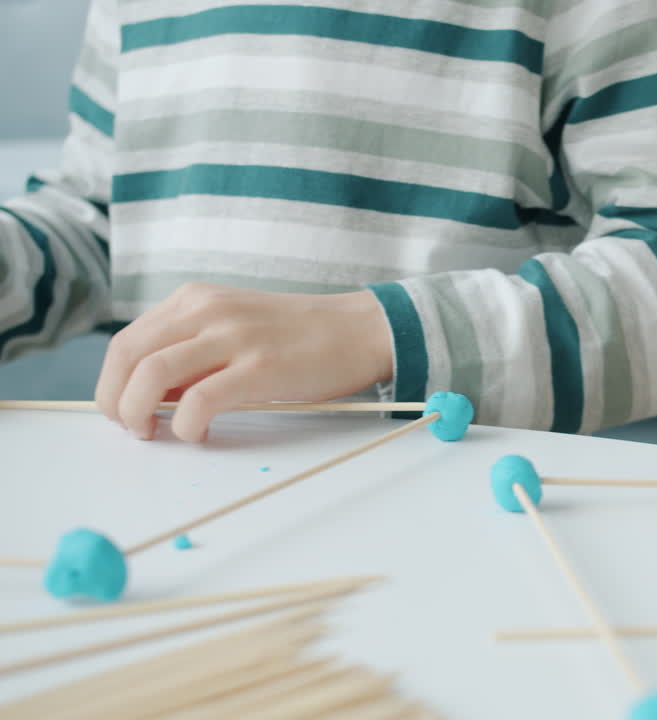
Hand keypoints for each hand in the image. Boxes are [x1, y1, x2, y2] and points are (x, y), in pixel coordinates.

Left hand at [95, 283, 392, 441]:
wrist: (359, 330)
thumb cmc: (299, 337)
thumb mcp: (234, 328)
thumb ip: (192, 353)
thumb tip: (151, 395)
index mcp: (196, 300)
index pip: (127, 342)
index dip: (112, 383)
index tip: (124, 410)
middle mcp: (207, 310)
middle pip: (127, 356)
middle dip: (116, 401)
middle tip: (134, 429)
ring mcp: (234, 336)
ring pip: (151, 376)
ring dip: (139, 414)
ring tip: (157, 433)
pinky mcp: (260, 367)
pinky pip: (198, 401)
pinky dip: (186, 426)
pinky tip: (200, 433)